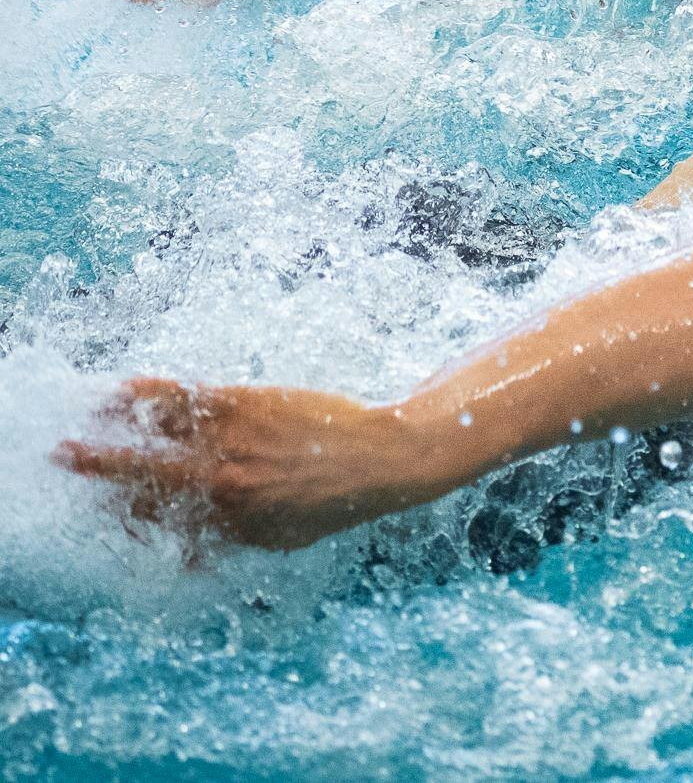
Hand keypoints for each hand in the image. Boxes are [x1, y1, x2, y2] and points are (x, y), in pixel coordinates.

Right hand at [55, 377, 436, 551]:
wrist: (380, 459)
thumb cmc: (331, 503)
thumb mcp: (276, 539)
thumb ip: (227, 540)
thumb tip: (189, 555)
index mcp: (223, 516)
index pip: (155, 515)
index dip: (126, 507)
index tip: (110, 501)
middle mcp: (219, 478)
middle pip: (140, 472)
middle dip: (97, 465)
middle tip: (61, 456)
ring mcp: (231, 437)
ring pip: (158, 427)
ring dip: (117, 420)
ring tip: (88, 411)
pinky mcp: (246, 402)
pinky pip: (188, 396)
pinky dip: (153, 392)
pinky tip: (128, 388)